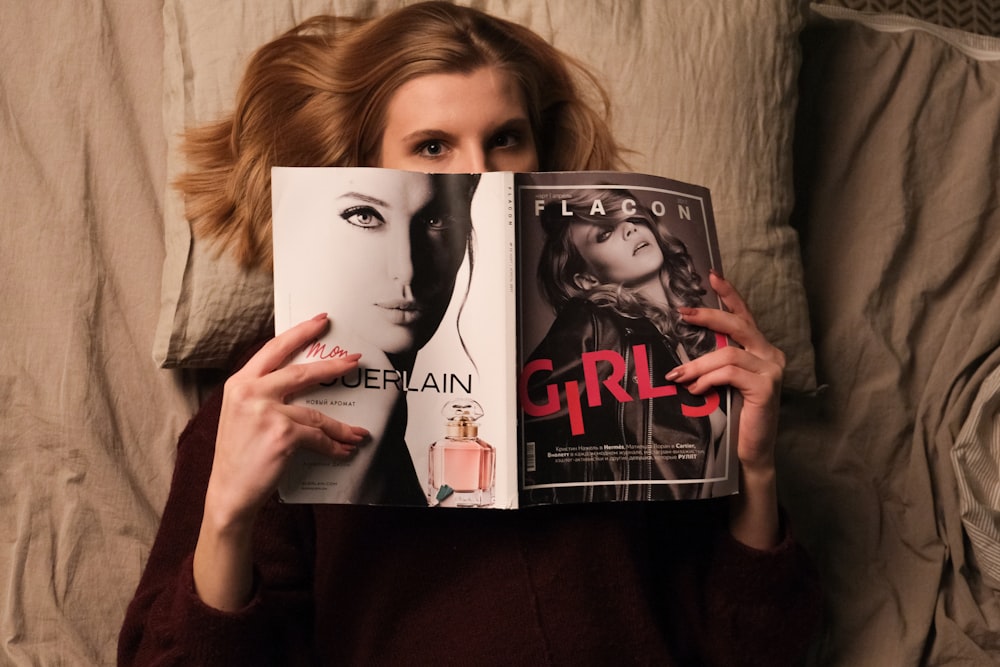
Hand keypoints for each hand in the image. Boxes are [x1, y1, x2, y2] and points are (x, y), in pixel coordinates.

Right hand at [206, 312, 370, 528]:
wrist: (229, 493)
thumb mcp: (242, 415)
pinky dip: (334, 446)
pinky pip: (318, 437)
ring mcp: (267, 413)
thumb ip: (265, 394)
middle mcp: (250, 392)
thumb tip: (305, 382)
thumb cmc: (239, 456)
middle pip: (301, 372)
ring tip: (359, 432)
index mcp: (240, 383)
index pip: (274, 350)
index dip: (300, 333)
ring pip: (316, 413)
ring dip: (341, 426)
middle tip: (355, 359)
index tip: (321, 321)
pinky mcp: (283, 435)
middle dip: (333, 367)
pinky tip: (345, 451)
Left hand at [670, 273, 784, 548]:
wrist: (748, 453)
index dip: (729, 295)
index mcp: (761, 350)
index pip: (744, 316)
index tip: (712, 275)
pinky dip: (708, 379)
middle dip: (708, 316)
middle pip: (737, 326)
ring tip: (678, 377)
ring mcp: (772, 370)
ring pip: (728, 353)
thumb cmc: (733, 418)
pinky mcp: (767, 387)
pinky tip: (695, 390)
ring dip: (698, 364)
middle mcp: (771, 355)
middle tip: (682, 313)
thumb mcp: (722, 383)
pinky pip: (730, 373)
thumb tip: (683, 350)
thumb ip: (714, 363)